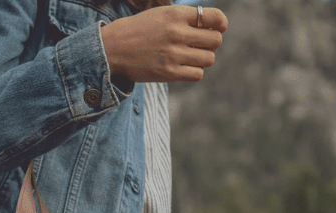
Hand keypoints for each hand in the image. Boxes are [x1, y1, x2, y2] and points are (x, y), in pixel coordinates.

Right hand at [100, 5, 227, 82]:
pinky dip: (195, 71)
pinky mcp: (169, 73)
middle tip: (202, 44)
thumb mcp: (161, 15)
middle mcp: (177, 33)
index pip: (214, 18)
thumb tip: (212, 27)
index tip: (217, 27)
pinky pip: (197, 74)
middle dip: (212, 42)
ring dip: (203, 58)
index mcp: (176, 15)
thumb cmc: (139, 31)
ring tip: (191, 56)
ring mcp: (173, 55)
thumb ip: (185, 19)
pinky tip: (185, 67)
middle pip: (215, 40)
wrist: (114, 48)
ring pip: (208, 59)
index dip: (221, 24)